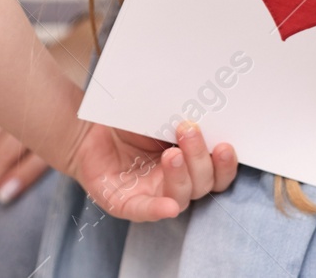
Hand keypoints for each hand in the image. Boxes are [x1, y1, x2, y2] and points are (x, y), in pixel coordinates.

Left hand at [65, 119, 236, 221]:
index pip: (217, 172)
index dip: (225, 163)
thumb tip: (204, 104)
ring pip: (180, 196)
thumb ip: (181, 115)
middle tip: (190, 131)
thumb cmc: (130, 121)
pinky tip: (168, 206)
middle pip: (202, 183)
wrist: (90, 128)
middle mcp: (176, 182)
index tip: (225, 144)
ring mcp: (153, 195)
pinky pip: (145, 211)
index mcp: (190, 162)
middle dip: (199, 158)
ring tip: (171, 153)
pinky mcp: (126, 204)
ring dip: (181, 176)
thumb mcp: (159, 114)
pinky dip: (158, 210)